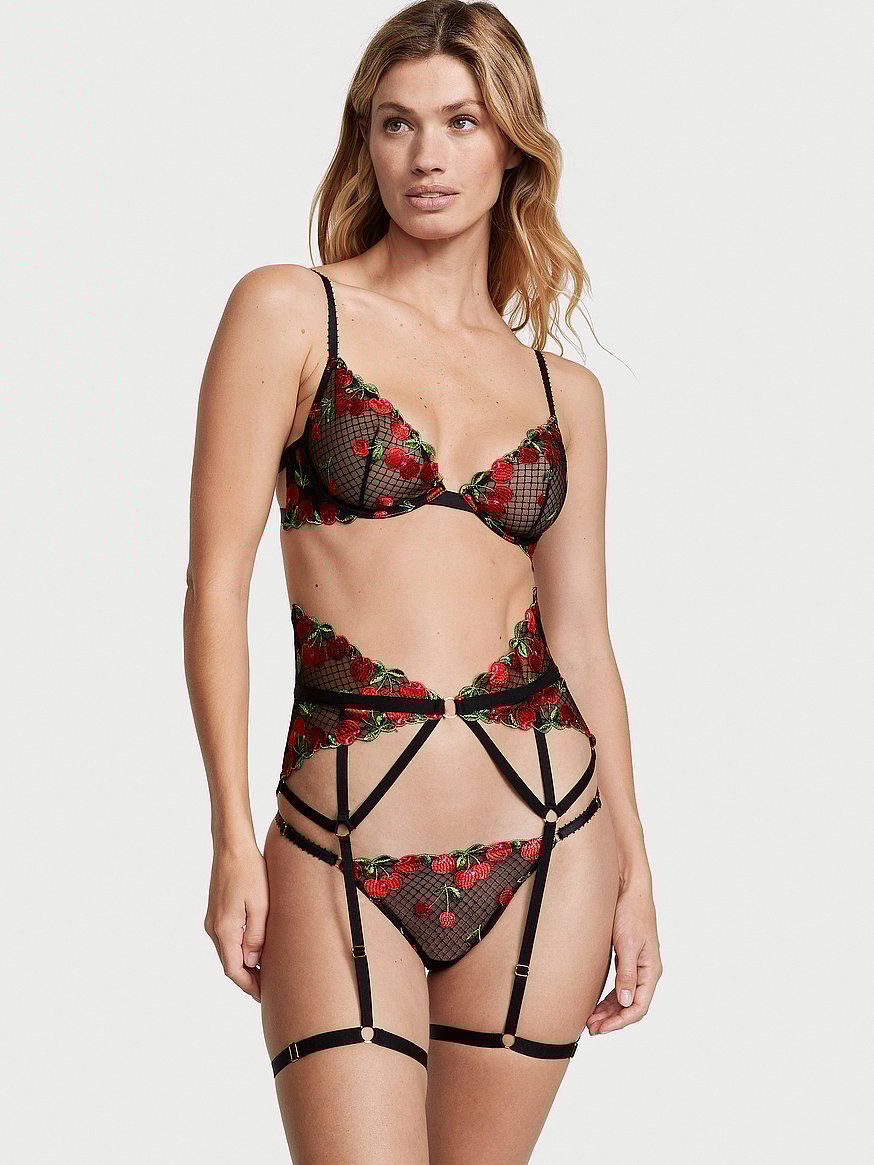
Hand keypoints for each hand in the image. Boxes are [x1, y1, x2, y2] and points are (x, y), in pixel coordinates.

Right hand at [204, 840, 268, 1001]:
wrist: (231, 847)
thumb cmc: (249, 872)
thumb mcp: (260, 905)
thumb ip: (256, 936)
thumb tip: (252, 962)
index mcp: (224, 929)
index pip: (234, 970)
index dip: (249, 985)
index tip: (263, 995)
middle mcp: (214, 928)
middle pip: (228, 964)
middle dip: (247, 979)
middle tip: (267, 988)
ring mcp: (212, 920)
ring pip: (227, 952)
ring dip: (242, 965)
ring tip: (263, 972)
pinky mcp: (216, 912)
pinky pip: (226, 939)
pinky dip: (238, 950)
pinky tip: (253, 950)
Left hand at [587, 876, 661, 1034]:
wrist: (630, 890)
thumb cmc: (631, 913)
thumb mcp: (627, 943)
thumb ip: (627, 973)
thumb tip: (627, 1002)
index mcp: (651, 970)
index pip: (638, 1007)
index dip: (620, 1021)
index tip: (602, 1028)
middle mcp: (646, 971)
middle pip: (631, 1006)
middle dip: (612, 1019)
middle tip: (591, 1028)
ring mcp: (638, 966)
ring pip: (625, 998)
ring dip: (610, 1011)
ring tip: (591, 1020)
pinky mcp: (628, 959)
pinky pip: (621, 986)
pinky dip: (610, 998)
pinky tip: (597, 1004)